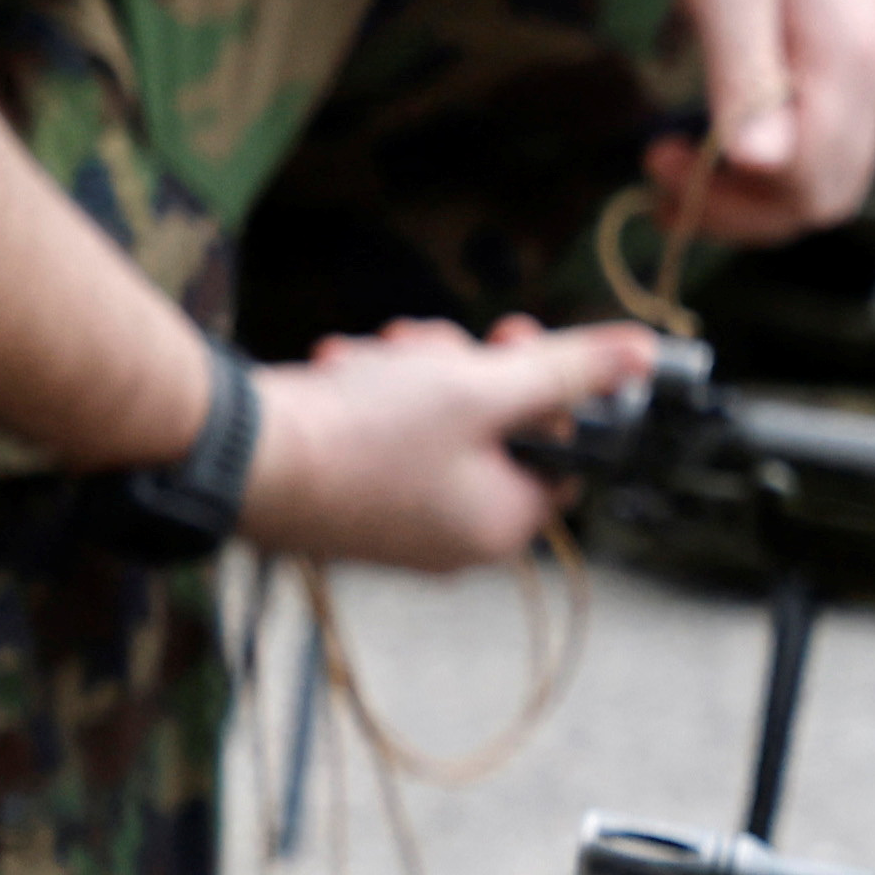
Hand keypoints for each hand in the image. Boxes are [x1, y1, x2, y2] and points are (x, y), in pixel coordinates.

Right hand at [239, 313, 653, 569]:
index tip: (512, 337)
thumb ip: (568, 371)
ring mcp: (394, 522)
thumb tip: (643, 355)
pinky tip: (337, 372)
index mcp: (499, 524)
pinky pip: (381, 435)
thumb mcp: (483, 386)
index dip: (547, 388)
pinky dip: (366, 393)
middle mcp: (451, 537)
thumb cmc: (362, 431)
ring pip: (434, 421)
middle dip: (464, 371)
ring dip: (410, 372)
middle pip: (495, 430)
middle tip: (428, 347)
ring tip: (366, 360)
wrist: (231, 454)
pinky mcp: (345, 498)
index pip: (563, 452)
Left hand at [647, 0, 874, 243]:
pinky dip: (763, 164)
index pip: (813, 184)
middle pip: (825, 197)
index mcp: (851, 60)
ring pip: (824, 179)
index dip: (734, 199)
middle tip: (654, 174)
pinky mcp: (849, 68)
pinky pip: (819, 145)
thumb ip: (744, 72)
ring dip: (748, 193)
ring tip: (670, 163)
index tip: (655, 159)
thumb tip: (756, 163)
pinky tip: (709, 134)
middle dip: (739, 209)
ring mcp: (869, 75)